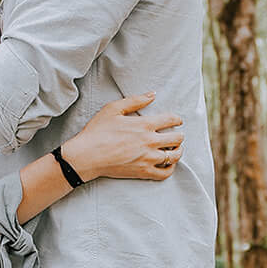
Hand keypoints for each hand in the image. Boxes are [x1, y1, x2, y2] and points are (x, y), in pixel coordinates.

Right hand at [64, 94, 183, 182]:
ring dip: (177, 151)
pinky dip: (170, 168)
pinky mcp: (144, 172)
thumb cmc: (97, 131)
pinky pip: (166, 173)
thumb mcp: (113, 109)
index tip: (178, 120)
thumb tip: (153, 94)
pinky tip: (167, 163)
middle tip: (176, 135)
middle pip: (177, 138)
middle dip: (179, 135)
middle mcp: (150, 141)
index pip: (171, 120)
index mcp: (145, 124)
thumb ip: (135, 100)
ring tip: (174, 149)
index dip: (178, 119)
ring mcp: (148, 158)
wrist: (87, 156)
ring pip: (174, 156)